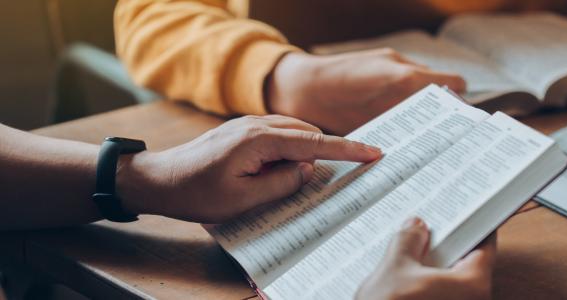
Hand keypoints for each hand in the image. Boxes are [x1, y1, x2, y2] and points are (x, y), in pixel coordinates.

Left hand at [115, 115, 380, 222]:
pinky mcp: (242, 132)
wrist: (158, 179)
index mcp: (260, 140)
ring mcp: (248, 126)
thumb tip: (307, 171)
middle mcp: (257, 125)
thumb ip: (281, 183)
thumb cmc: (196, 193)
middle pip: (308, 134)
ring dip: (313, 150)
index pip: (314, 143)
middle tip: (362, 163)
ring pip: (294, 133)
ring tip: (331, 169)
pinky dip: (295, 148)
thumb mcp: (243, 199)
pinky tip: (296, 166)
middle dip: (335, 148)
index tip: (373, 152)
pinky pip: (279, 135)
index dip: (347, 149)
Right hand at [267, 48, 466, 134]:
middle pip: (447, 115)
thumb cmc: (349, 70)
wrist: (310, 92)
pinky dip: (406, 144)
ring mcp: (393, 127)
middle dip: (447, 116)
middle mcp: (405, 105)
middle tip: (444, 119)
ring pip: (429, 134)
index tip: (452, 96)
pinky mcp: (380, 142)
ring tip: (423, 131)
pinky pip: (405, 146)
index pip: (457, 85)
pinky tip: (402, 140)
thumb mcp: (386, 59)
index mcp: (409, 80)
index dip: (456, 89)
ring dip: (429, 132)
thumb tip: (442, 84)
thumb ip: (417, 71)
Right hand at [357, 217, 495, 299]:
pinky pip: (445, 298)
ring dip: (437, 274)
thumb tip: (414, 228)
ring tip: (413, 260)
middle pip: (469, 266)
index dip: (473, 225)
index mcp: (473, 285)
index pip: (485, 244)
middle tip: (431, 233)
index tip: (469, 214)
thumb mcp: (394, 268)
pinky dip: (432, 291)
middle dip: (448, 250)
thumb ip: (408, 241)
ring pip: (454, 286)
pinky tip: (411, 284)